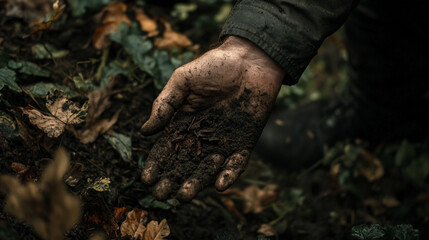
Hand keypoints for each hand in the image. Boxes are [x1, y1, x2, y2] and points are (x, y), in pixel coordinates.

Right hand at [141, 36, 283, 200]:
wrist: (249, 60)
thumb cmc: (214, 66)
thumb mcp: (182, 81)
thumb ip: (164, 105)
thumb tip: (145, 131)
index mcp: (184, 124)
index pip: (166, 149)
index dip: (156, 164)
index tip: (146, 178)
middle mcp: (201, 137)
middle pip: (184, 164)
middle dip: (172, 180)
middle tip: (161, 194)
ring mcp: (223, 141)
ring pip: (207, 168)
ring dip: (196, 183)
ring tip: (184, 196)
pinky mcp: (244, 142)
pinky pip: (236, 163)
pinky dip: (229, 174)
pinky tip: (219, 186)